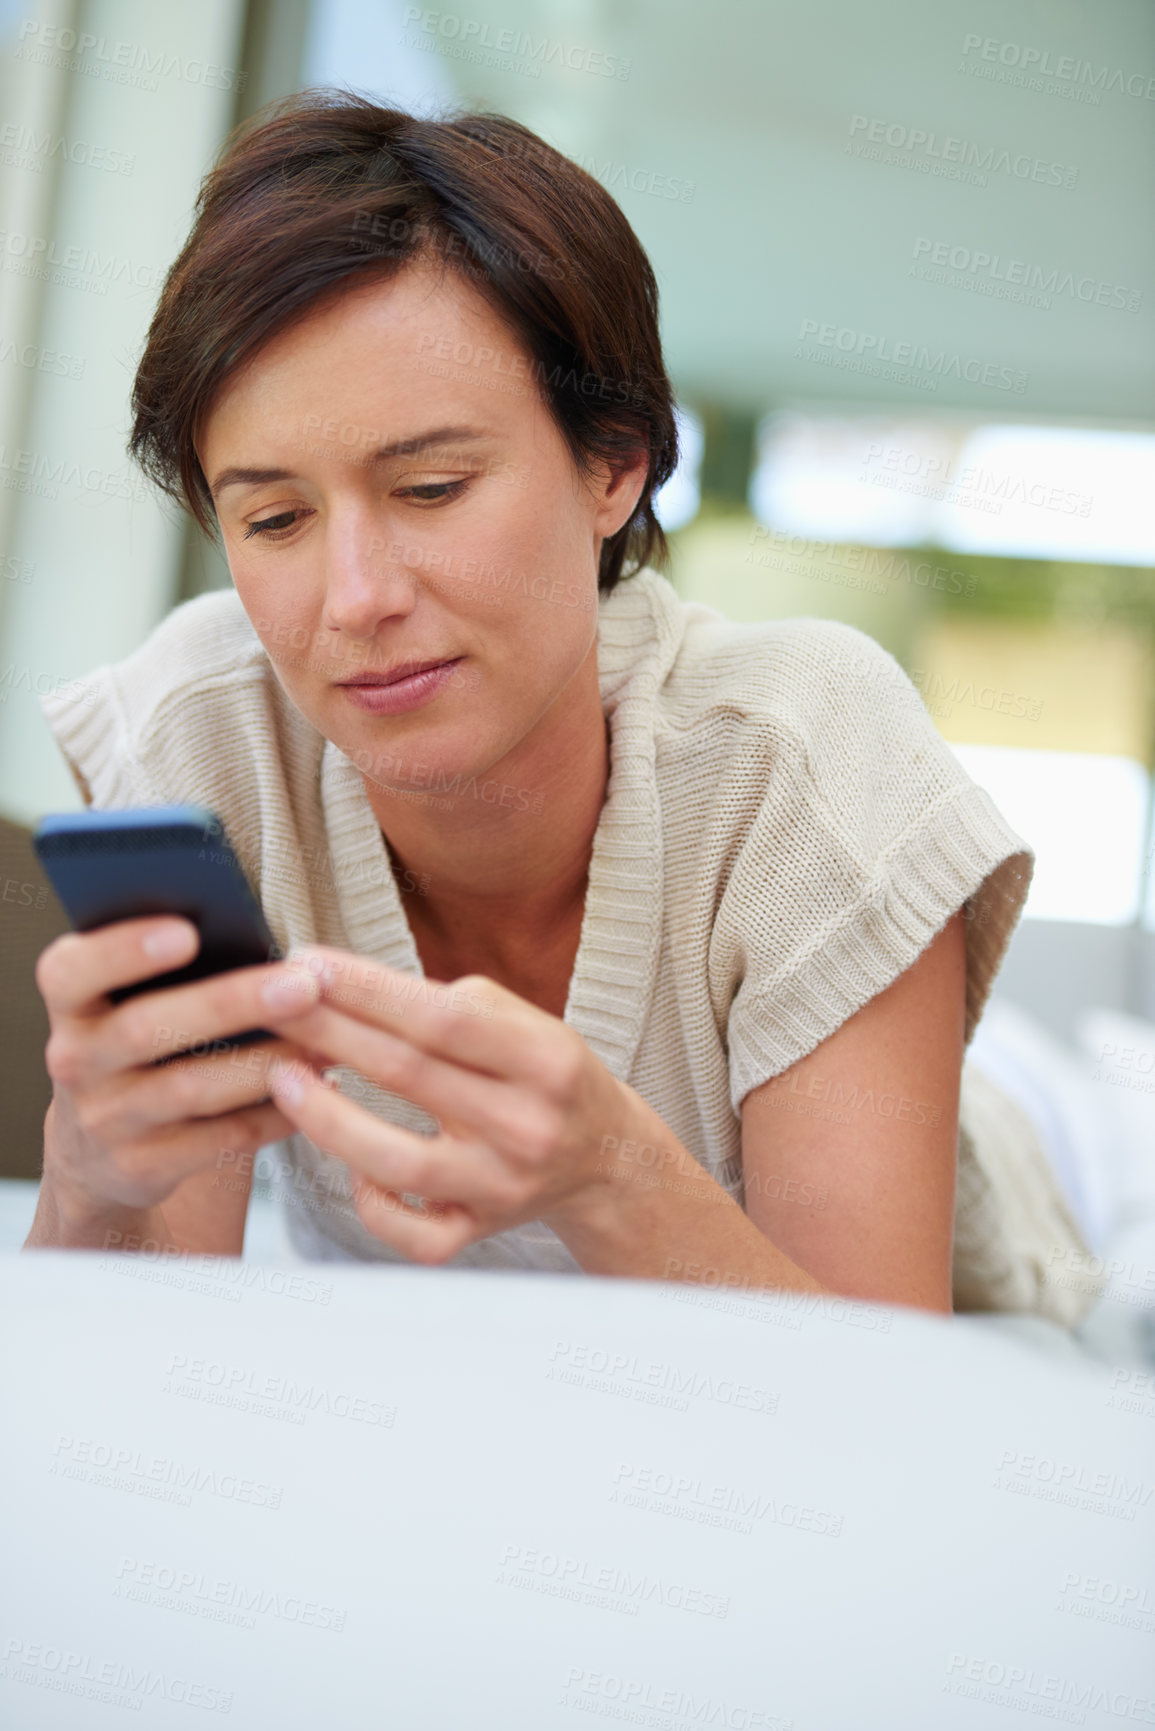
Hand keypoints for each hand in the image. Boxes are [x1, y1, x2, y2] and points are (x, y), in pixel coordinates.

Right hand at [36, 916, 327, 1228]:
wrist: (97, 1149)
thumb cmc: (138, 1044)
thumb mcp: (128, 1004)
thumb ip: (169, 972)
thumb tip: (257, 941)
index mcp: (71, 1004)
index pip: (70, 972)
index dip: (122, 950)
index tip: (188, 931)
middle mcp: (74, 1062)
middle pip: (145, 1028)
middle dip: (230, 1003)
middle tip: (302, 984)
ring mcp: (105, 1120)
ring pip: (192, 1088)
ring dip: (267, 1062)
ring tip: (325, 1040)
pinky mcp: (142, 1168)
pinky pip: (221, 1138)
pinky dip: (275, 1113)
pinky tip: (318, 1087)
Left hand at [259, 946, 654, 1263]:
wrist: (607, 1160)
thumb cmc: (546, 1075)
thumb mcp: (526, 1022)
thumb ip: (449, 1004)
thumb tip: (345, 988)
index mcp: (546, 1059)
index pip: (444, 1018)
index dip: (368, 990)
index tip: (309, 963)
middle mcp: (528, 1126)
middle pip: (409, 1074)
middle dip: (329, 1032)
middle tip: (274, 1002)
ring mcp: (503, 1187)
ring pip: (398, 1161)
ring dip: (328, 1117)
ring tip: (283, 1078)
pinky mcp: (480, 1233)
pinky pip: (410, 1232)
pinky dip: (369, 1200)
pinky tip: (348, 1164)